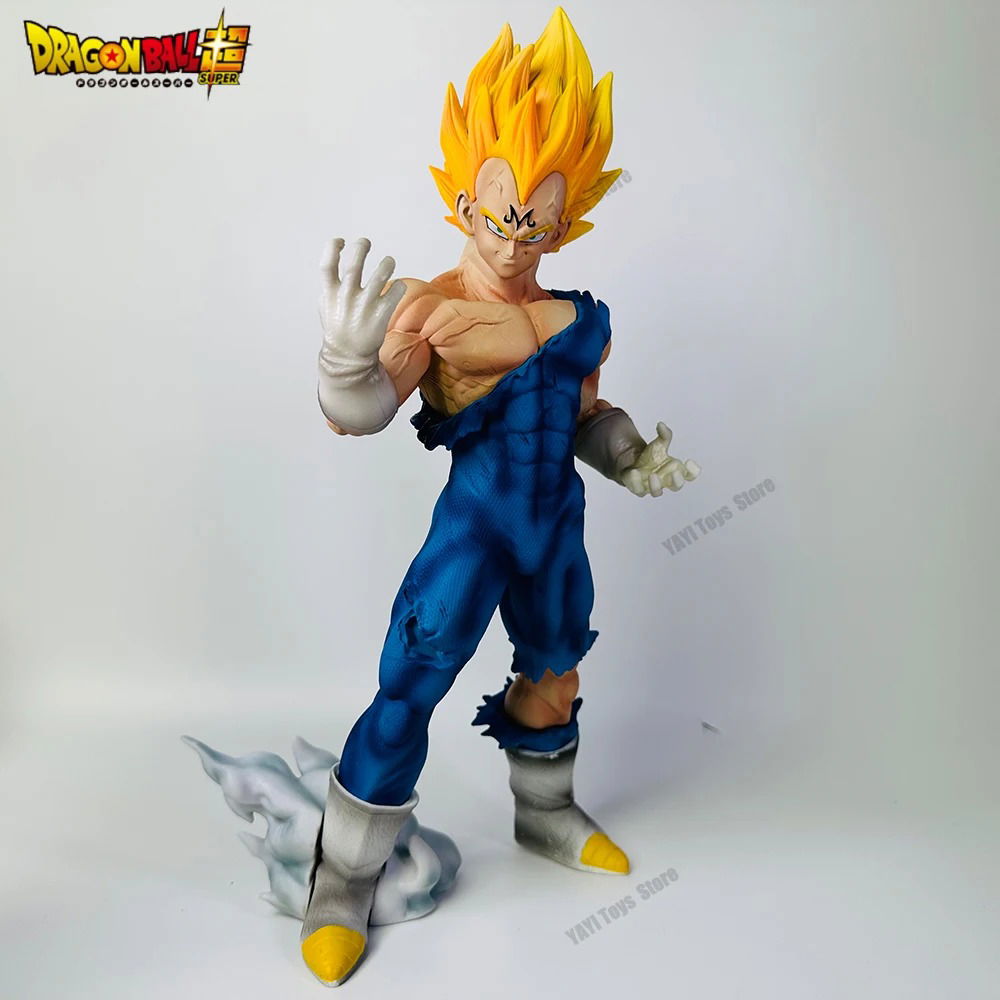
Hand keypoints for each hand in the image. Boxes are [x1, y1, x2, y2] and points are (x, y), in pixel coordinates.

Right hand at [318, 237, 405, 378]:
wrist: (348, 356)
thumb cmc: (338, 328)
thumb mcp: (326, 305)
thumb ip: (329, 285)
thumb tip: (334, 262)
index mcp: (330, 294)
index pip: (327, 265)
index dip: (332, 248)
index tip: (340, 241)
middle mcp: (346, 297)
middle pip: (354, 264)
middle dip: (360, 248)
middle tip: (366, 243)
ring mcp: (364, 306)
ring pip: (380, 275)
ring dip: (387, 263)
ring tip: (389, 261)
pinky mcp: (380, 315)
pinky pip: (395, 292)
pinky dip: (400, 286)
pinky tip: (398, 286)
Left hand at [619, 423, 699, 496]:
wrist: (631, 461)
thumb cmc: (650, 456)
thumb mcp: (658, 444)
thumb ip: (664, 435)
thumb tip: (661, 425)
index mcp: (674, 470)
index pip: (689, 475)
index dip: (693, 471)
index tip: (689, 461)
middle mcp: (665, 481)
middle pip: (676, 486)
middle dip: (677, 481)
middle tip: (674, 473)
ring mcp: (651, 486)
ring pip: (657, 492)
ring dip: (656, 486)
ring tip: (652, 475)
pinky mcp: (638, 488)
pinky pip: (638, 489)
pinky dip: (636, 482)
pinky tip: (634, 472)